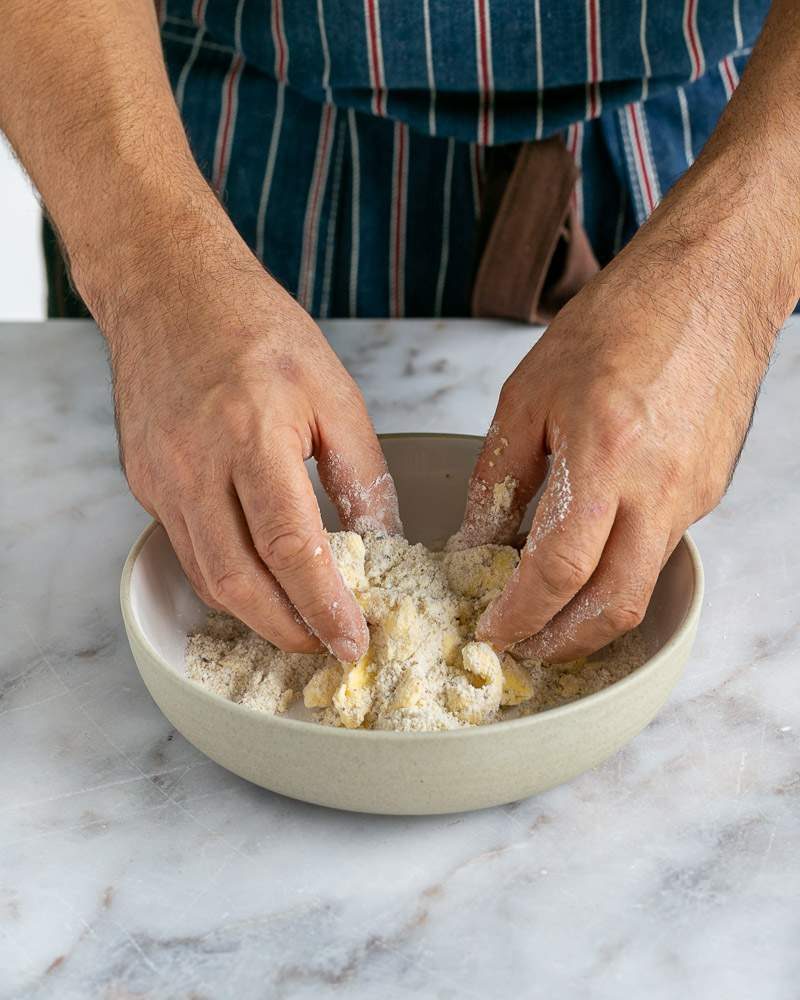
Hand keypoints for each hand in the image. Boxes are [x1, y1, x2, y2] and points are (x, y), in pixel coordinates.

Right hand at [99, 219, 399, 659]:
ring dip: (256, 613)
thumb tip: (381, 542)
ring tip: (299, 624)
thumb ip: (361, 473)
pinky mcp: (144, 484)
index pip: (290, 547)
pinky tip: (260, 579)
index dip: (323, 606)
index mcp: (252, 434)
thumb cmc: (257, 329)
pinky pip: (188, 550)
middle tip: (328, 645)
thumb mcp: (334, 391)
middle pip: (238, 581)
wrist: (169, 290)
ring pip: (207, 576)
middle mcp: (195, 465)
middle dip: (288, 629)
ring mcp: (161, 478)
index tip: (353, 641)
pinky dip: (228, 578)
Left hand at [454, 172, 784, 661]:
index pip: (559, 571)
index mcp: (605, 457)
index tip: (491, 629)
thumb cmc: (617, 322)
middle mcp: (658, 490)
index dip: (520, 614)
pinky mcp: (706, 491)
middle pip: (613, 606)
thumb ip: (500, 475)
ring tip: (546, 611)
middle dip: (562, 642)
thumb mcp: (528, 393)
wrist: (709, 286)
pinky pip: (657, 549)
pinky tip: (586, 555)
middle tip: (521, 644)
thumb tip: (478, 539)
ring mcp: (691, 496)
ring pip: (640, 586)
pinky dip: (617, 570)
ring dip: (591, 615)